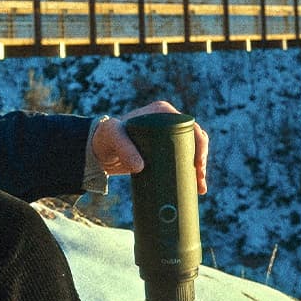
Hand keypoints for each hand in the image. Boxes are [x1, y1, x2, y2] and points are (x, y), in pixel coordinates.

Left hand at [91, 100, 209, 194]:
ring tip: (200, 188)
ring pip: (192, 151)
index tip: (197, 164)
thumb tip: (140, 166)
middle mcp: (167, 122)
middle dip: (201, 160)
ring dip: (200, 169)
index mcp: (162, 112)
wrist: (98, 150)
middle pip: (194, 139)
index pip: (189, 126)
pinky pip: (183, 159)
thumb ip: (123, 147)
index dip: (199, 144)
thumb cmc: (105, 138)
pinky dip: (192, 172)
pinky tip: (197, 187)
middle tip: (199, 179)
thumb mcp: (113, 138)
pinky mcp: (164, 151)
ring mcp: (167, 137)